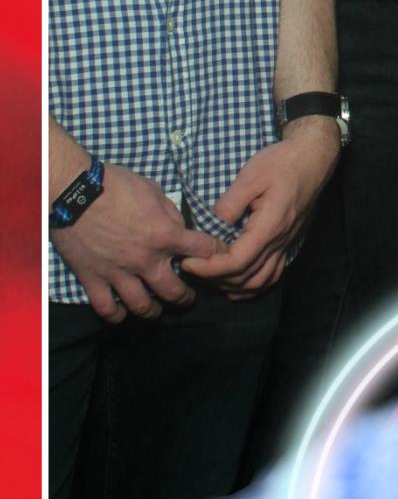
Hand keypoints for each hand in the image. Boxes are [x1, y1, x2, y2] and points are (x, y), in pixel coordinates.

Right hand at [51, 163, 217, 322]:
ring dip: (154, 311)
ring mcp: (118, 273)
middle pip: (173, 290)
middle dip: (186, 297)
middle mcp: (145, 259)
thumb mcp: (153, 190)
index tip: (221, 256)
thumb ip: (170, 213)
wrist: (75, 191)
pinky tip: (123, 312)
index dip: (217, 253)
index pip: (202, 250)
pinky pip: (107, 308)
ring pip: (142, 306)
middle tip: (188, 297)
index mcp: (164, 234)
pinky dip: (116, 315)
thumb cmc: (116, 184)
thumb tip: (178, 228)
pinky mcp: (93, 279)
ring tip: (157, 309)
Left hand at [181, 119, 339, 298]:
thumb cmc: (282, 163)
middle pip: (245, 277)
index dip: (209, 268)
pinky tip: (238, 284)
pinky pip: (272, 275)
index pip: (237, 262)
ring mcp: (285, 244)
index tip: (187, 262)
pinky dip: (252, 285)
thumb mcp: (251, 175)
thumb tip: (213, 225)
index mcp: (269, 226)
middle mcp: (279, 241)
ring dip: (233, 286)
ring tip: (210, 276)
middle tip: (192, 266)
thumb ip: (231, 202)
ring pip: (259, 282)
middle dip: (215, 278)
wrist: (312, 159)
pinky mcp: (287, 243)